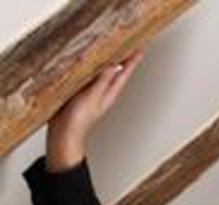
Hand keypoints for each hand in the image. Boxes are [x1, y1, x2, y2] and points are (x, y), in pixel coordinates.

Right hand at [46, 47, 145, 164]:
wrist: (63, 132)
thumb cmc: (78, 120)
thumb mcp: (92, 97)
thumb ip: (102, 81)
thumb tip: (113, 65)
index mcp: (108, 94)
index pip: (123, 74)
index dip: (132, 62)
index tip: (140, 50)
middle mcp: (102, 91)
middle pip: (115, 72)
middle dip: (123, 59)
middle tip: (130, 44)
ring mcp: (92, 91)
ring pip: (103, 72)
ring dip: (108, 60)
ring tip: (114, 47)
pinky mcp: (80, 90)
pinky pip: (89, 74)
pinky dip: (92, 65)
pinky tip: (91, 59)